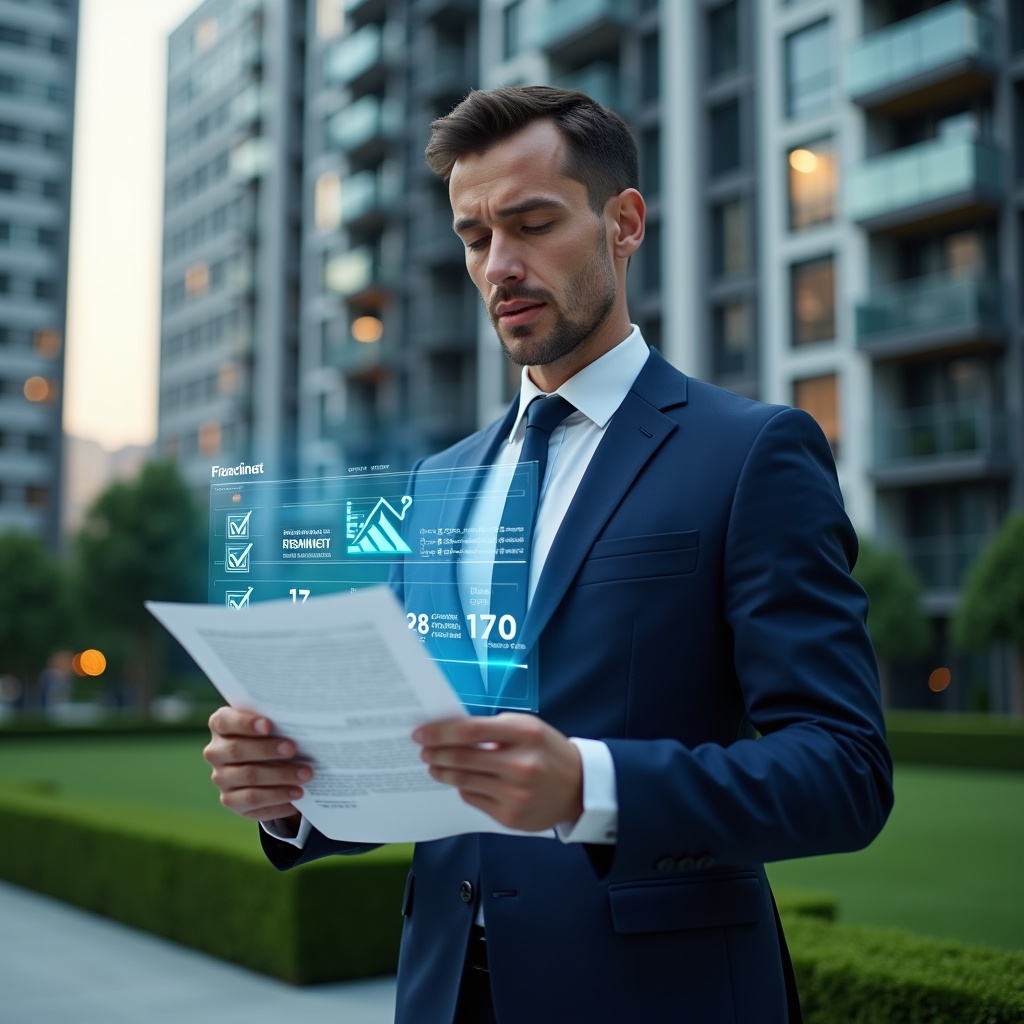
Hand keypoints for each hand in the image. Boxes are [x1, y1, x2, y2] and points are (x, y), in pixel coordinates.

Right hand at [203, 707, 311, 828]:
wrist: (266, 761)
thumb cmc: (271, 733)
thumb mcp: (271, 723)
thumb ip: (277, 719)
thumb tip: (303, 722)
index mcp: (220, 725)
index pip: (225, 722)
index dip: (245, 723)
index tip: (268, 724)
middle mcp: (216, 752)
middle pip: (237, 751)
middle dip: (267, 750)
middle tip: (293, 749)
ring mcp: (221, 778)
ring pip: (248, 778)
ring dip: (279, 776)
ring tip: (305, 775)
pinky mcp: (232, 801)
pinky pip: (253, 803)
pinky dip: (278, 799)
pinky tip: (297, 795)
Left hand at [413, 713, 582, 832]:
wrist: (579, 788)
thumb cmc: (547, 751)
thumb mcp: (528, 728)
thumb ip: (494, 728)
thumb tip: (452, 732)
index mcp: (525, 735)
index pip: (471, 731)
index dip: (441, 732)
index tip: (422, 733)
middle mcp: (521, 765)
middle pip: (463, 758)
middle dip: (436, 753)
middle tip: (423, 750)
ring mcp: (515, 794)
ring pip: (464, 782)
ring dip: (443, 772)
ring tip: (434, 766)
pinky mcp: (510, 817)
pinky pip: (473, 799)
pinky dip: (463, 788)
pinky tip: (459, 781)